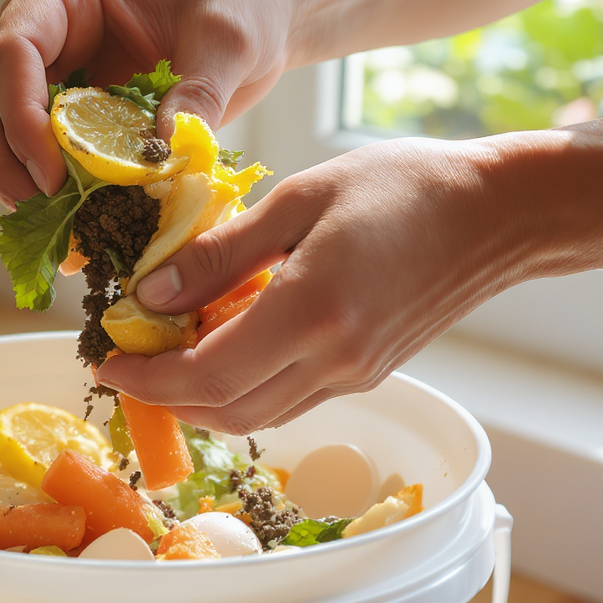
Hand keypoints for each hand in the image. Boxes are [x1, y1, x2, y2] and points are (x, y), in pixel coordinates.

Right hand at [0, 0, 294, 206]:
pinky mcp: (64, 108)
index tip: (55, 176)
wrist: (256, 10)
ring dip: (16, 181)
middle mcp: (40, 25)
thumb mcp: (228, 43)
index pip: (11, 52)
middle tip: (49, 211)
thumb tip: (160, 162)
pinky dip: (42, 191)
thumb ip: (196, 99)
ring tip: (59, 227)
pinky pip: (29, 153)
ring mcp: (45, 68)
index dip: (20, 119)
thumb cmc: (241, 2)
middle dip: (7, 160)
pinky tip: (73, 226)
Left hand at [96, 136, 532, 433]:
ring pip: (256, 416)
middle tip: (128, 364)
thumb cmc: (402, 187)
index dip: (148, 379)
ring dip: (200, 400)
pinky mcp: (364, 373)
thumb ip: (222, 253)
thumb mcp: (300, 198)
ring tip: (165, 359)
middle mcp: (333, 359)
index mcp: (313, 311)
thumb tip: (152, 292)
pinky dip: (241, 389)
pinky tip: (223, 350)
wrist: (495, 214)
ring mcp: (352, 374)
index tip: (107, 362)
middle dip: (164, 398)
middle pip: (226, 412)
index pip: (207, 375)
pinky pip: (287, 399)